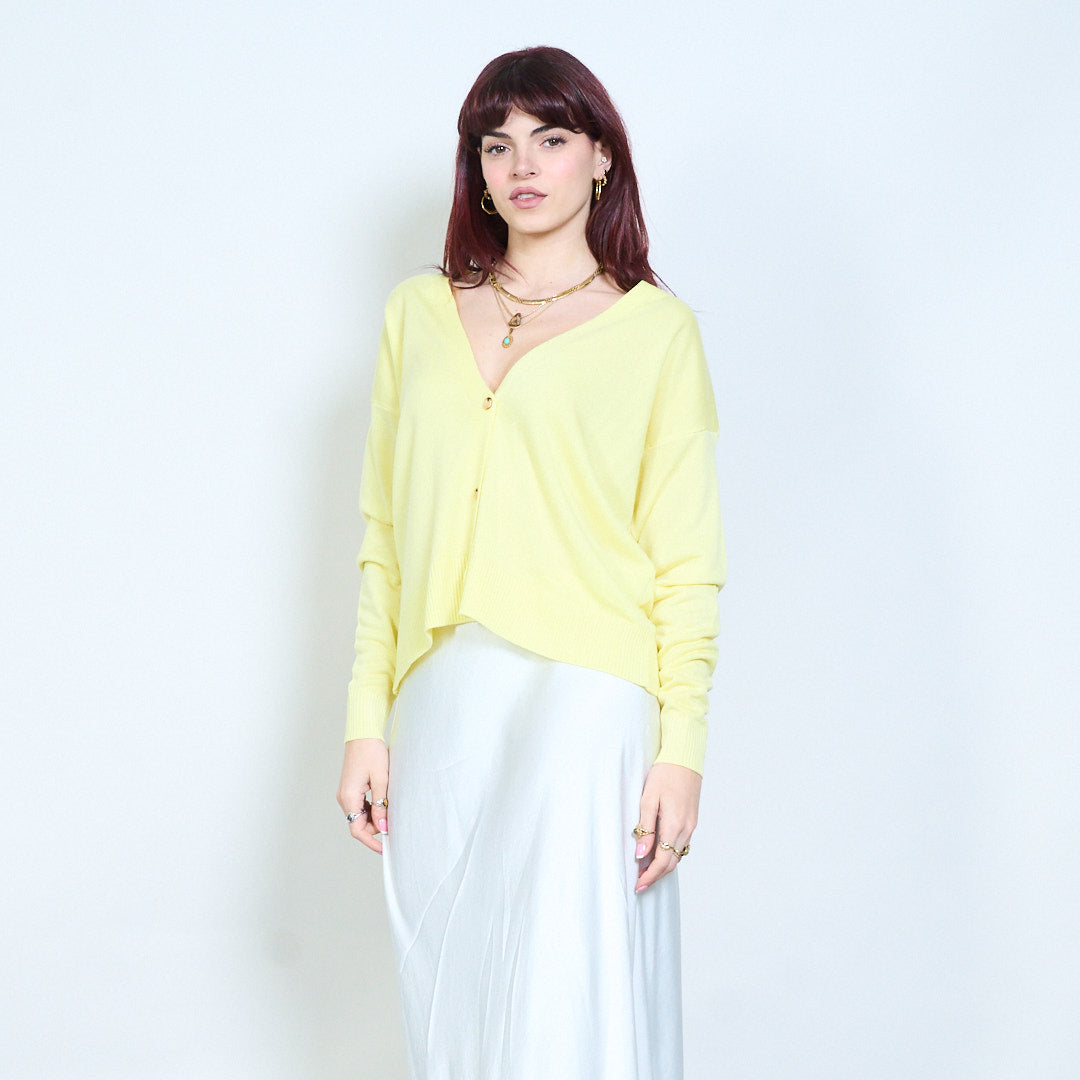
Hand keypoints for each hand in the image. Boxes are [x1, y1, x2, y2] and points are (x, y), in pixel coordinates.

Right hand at [337, 737, 389, 854]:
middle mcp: (343, 798)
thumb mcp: (381, 780)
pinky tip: (384, 803)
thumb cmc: (372, 753)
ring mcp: (346, 793)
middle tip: (394, 825)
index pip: (357, 829)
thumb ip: (381, 805)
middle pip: (358, 824)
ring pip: (360, 816)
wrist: (363, 734)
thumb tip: (384, 827)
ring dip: (374, 819)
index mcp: (349, 797)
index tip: (385, 848)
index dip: (371, 841)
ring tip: (391, 811)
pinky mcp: (350, 789)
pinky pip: (360, 806)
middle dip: (375, 829)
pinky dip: (371, 810)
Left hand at [634, 762, 700, 891]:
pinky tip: (658, 853)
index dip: (650, 876)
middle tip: (639, 883)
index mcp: (675, 825)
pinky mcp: (692, 821)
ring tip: (645, 870)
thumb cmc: (664, 774)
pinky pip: (681, 845)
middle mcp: (686, 829)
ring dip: (663, 866)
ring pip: (677, 856)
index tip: (638, 885)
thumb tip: (641, 854)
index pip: (662, 861)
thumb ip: (645, 828)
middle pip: (671, 863)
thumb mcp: (648, 799)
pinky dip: (670, 854)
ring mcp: (691, 826)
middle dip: (655, 876)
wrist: (684, 758)